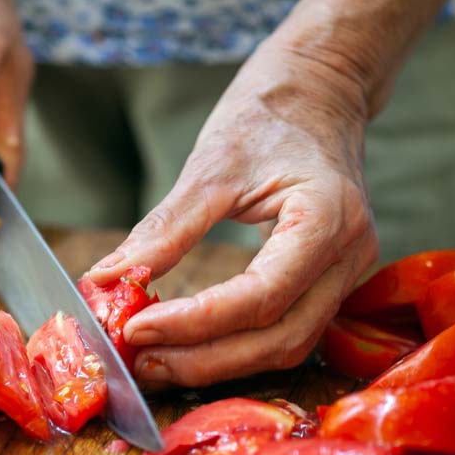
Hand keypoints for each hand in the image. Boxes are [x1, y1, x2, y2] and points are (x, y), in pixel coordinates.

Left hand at [87, 41, 379, 387]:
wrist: (320, 91)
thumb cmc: (269, 116)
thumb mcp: (211, 165)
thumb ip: (164, 230)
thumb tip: (106, 279)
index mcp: (327, 218)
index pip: (261, 296)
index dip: (197, 323)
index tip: (136, 329)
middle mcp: (349, 256)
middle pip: (280, 338)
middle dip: (204, 359)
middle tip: (140, 361)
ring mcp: (346, 274)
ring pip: (286, 346)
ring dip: (218, 363)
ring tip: (155, 362)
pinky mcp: (328, 283)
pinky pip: (286, 332)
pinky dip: (236, 347)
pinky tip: (189, 347)